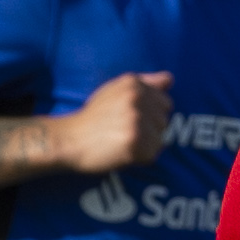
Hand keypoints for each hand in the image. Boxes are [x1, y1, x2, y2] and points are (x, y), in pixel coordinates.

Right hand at [47, 69, 171, 176]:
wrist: (69, 140)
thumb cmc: (93, 117)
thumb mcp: (115, 90)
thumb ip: (145, 83)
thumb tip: (170, 80)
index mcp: (133, 84)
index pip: (165, 103)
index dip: (150, 115)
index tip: (130, 119)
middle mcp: (137, 99)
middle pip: (164, 122)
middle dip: (149, 130)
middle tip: (123, 132)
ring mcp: (136, 121)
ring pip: (160, 140)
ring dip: (144, 145)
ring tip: (121, 142)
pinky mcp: (134, 143)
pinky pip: (151, 155)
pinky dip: (139, 159)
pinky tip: (121, 152)